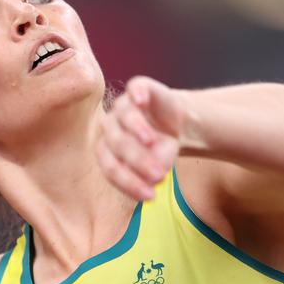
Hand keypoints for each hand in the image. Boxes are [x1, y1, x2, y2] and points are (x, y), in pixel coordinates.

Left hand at [96, 76, 187, 200]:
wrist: (176, 123)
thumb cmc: (160, 148)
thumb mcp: (159, 164)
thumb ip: (152, 172)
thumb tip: (153, 180)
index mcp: (106, 149)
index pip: (110, 167)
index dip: (129, 182)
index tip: (151, 196)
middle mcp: (110, 126)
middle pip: (117, 143)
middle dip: (137, 160)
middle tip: (159, 175)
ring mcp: (123, 105)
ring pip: (124, 117)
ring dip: (137, 130)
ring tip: (153, 142)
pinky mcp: (139, 87)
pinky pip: (135, 87)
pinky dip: (137, 94)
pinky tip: (142, 102)